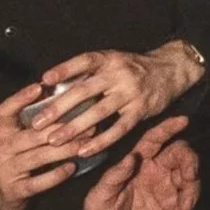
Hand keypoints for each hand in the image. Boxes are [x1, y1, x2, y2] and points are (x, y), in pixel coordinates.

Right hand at [0, 79, 98, 209]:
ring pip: (38, 157)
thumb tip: (65, 92)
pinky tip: (73, 167)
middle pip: (32, 135)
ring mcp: (5, 170)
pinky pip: (38, 182)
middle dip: (62, 128)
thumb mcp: (20, 136)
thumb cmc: (19, 155)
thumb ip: (36, 119)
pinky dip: (56, 175)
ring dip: (65, 149)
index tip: (39, 86)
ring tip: (86, 143)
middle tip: (89, 122)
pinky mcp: (13, 190)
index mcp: (1, 132)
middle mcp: (0, 149)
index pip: (5, 111)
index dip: (20, 98)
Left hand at [36, 40, 198, 150]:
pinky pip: (119, 128)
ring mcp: (131, 92)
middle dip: (58, 107)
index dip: (65, 70)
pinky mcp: (141, 110)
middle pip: (85, 91)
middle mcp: (120, 74)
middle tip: (37, 123)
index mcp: (110, 59)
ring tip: (53, 141)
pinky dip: (101, 141)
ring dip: (74, 127)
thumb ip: (88, 73)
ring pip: (99, 112)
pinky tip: (84, 151)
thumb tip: (52, 86)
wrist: (172, 69)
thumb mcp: (113, 61)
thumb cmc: (134, 67)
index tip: (44, 80)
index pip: (84, 61)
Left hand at [69, 116, 199, 209]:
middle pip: (180, 154)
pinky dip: (189, 205)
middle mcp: (155, 171)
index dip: (168, 128)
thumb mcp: (98, 198)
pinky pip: (190, 198)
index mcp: (137, 164)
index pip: (154, 140)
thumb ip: (114, 177)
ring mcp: (166, 188)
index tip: (183, 120)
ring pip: (190, 175)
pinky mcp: (173, 206)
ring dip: (193, 187)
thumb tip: (131, 157)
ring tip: (183, 206)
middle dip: (189, 161)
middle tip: (189, 177)